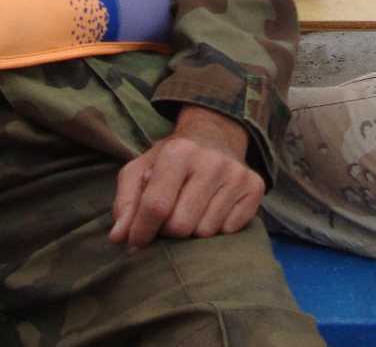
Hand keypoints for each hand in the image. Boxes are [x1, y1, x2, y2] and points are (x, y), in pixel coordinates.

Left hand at [109, 105, 263, 250]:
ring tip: (190, 211)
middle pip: (181, 226)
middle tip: (168, 218)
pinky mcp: (255, 187)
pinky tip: (212, 209)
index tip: (135, 242)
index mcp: (178, 152)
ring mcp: (236, 174)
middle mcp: (211, 161)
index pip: (156, 206)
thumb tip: (119, 238)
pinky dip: (217, 228)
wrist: (215, 135)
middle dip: (168, 231)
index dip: (141, 231)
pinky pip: (230, 231)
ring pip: (206, 233)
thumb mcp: (140, 170)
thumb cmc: (170, 159)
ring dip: (193, 231)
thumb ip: (126, 202)